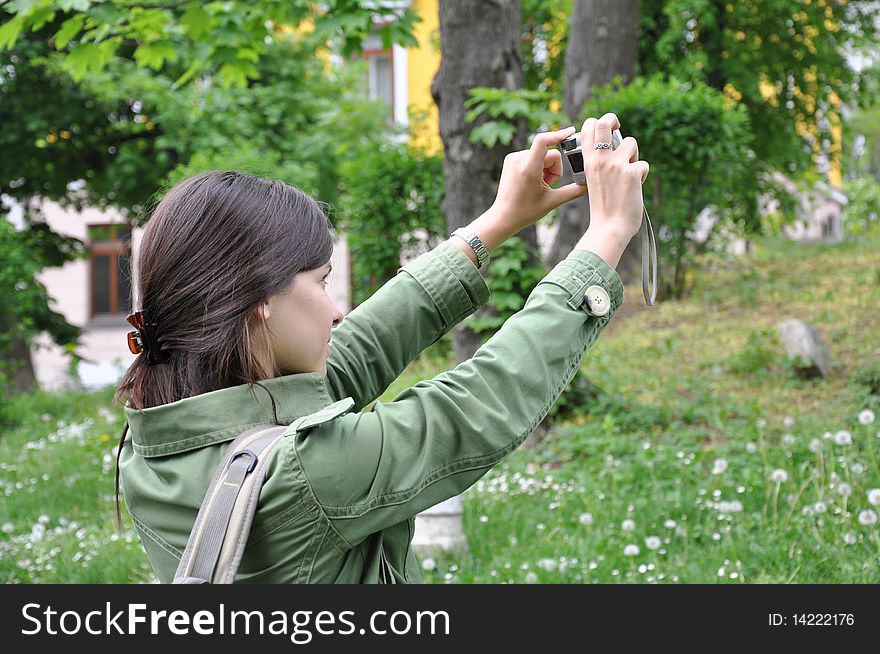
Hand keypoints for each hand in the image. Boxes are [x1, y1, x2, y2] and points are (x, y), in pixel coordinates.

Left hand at [490, 126, 587, 231]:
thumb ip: (573, 191)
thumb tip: (590, 185)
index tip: (571, 132)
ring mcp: (513, 158)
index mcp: (528, 168)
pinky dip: (537, 167)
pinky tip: (532, 181)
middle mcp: (518, 159)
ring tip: (538, 185)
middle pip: (549, 154)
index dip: (559, 135)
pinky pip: (532, 156)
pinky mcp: (511, 159)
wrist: (503, 216)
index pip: (544, 141)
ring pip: (542, 155)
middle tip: (547, 185)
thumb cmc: (526, 211)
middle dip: (553, 169)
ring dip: (545, 169)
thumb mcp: (552, 202)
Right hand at [579, 113, 648, 240]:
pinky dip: (641, 176)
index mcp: (588, 162)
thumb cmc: (603, 208)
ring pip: (631, 142)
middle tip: (617, 127)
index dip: (597, 123)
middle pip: (605, 122)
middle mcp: (601, 159)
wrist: (609, 228)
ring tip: (628, 173)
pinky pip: (643, 164)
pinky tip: (634, 188)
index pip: (588, 128)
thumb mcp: (594, 182)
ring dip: (633, 156)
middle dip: (613, 119)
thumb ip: (600, 165)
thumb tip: (616, 149)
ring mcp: (617, 164)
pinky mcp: (632, 172)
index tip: (605, 130)